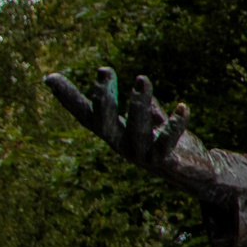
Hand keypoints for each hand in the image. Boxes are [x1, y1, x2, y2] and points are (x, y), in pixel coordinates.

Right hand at [46, 67, 215, 191]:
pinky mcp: (166, 163)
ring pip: (136, 130)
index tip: (49, 77)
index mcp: (116, 134)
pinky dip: (175, 125)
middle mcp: (123, 146)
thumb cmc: (173, 148)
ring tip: (142, 78)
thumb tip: (139, 85)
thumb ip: (148, 109)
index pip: (87, 115)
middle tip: (103, 69)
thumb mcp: (156, 124)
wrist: (198, 177)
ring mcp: (142, 157)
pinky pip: (167, 144)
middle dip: (103, 98)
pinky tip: (182, 107)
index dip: (68, 99)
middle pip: (105, 123)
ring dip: (138, 103)